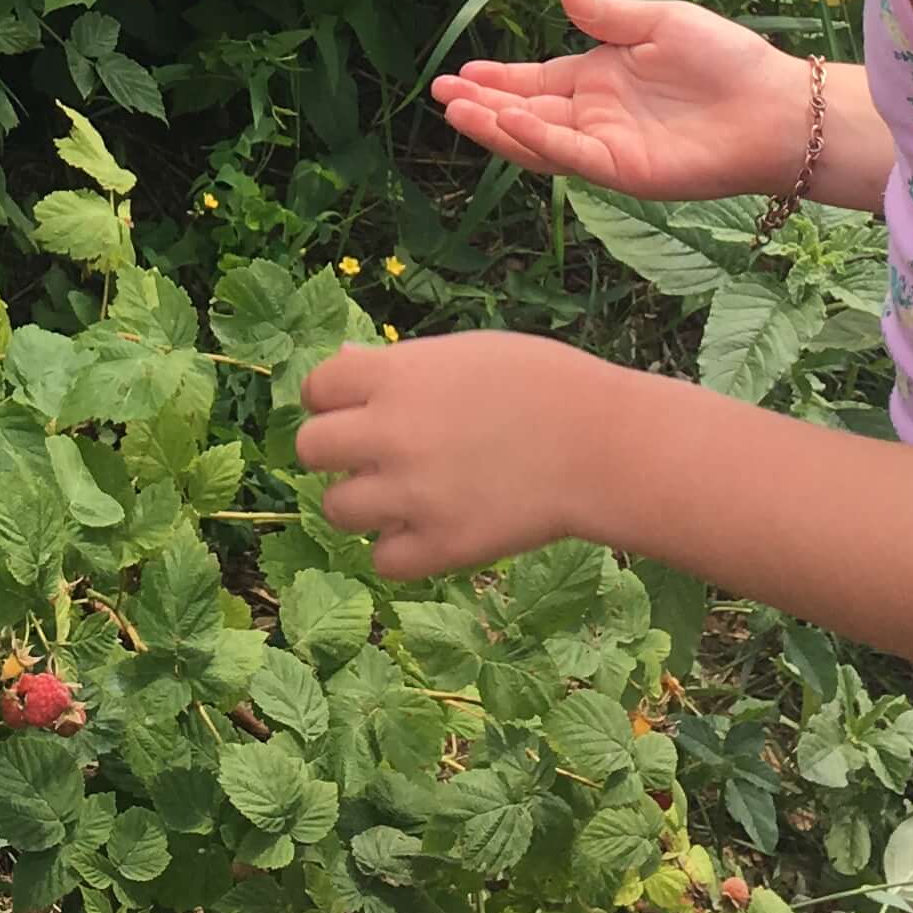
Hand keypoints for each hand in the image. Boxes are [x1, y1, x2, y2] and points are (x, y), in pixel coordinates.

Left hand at [295, 330, 601, 576]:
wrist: (602, 444)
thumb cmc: (542, 384)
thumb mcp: (464, 353)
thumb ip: (400, 365)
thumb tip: (345, 363)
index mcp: (395, 377)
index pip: (316, 388)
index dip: (332, 399)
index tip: (355, 408)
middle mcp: (390, 434)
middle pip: (310, 449)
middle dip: (334, 451)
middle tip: (372, 455)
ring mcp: (412, 493)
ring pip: (336, 508)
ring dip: (361, 502)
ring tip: (402, 495)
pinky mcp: (440, 546)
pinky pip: (382, 559)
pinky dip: (399, 549)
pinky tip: (428, 529)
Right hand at [430, 0, 811, 202]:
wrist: (775, 106)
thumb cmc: (727, 60)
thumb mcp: (661, 22)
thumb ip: (609, 17)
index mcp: (601, 78)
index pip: (537, 80)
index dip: (498, 77)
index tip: (459, 70)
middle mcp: (596, 116)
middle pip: (525, 112)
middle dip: (481, 103)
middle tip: (439, 92)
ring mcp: (606, 146)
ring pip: (537, 140)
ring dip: (495, 126)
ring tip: (455, 109)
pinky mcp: (624, 170)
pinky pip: (571, 156)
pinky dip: (537, 141)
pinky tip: (509, 121)